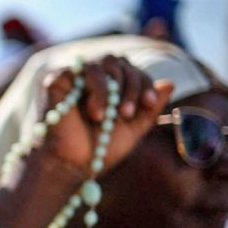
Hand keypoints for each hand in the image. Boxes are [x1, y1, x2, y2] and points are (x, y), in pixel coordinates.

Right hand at [38, 55, 173, 176]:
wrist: (70, 166)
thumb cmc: (98, 150)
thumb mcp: (132, 129)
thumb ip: (150, 109)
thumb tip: (170, 83)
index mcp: (107, 88)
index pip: (130, 70)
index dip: (144, 82)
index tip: (149, 104)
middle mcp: (89, 78)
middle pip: (119, 61)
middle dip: (131, 84)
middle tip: (126, 113)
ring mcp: (72, 77)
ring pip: (104, 62)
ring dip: (114, 89)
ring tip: (108, 117)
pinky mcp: (57, 79)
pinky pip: (86, 69)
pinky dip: (98, 89)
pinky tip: (95, 113)